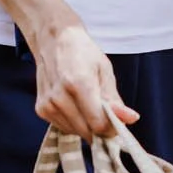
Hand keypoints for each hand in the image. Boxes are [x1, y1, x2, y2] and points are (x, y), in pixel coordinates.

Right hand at [32, 20, 137, 140]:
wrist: (54, 40)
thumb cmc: (82, 53)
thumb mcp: (105, 71)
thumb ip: (115, 99)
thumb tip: (131, 119)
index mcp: (78, 84)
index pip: (98, 124)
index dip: (111, 127)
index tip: (117, 119)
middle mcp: (59, 97)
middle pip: (87, 131)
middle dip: (101, 128)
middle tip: (105, 112)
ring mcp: (48, 104)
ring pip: (76, 132)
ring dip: (87, 125)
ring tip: (88, 104)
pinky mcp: (41, 109)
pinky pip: (64, 127)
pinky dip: (74, 122)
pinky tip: (75, 105)